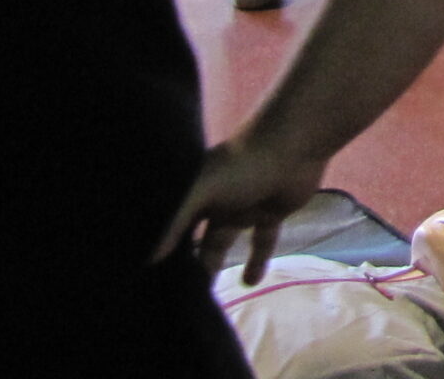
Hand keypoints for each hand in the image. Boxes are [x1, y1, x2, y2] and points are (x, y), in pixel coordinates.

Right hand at [154, 132, 329, 283]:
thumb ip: (176, 222)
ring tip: (205, 298)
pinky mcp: (271, 213)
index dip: (161, 249)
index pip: (172, 227)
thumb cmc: (242, 164)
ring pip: (224, 244)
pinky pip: (260, 243)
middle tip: (175, 299)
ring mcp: (243, 208)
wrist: (295, 145)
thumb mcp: (202, 189)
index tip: (148, 280)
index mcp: (194, 192)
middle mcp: (216, 201)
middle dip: (187, 265)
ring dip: (215, 266)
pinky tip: (249, 283)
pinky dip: (257, 262)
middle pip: (196, 239)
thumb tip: (149, 260)